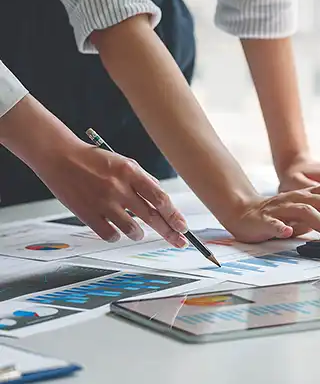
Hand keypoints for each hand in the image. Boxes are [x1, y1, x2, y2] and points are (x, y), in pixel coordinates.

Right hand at [35, 143, 187, 246]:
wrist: (59, 157)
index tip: (183, 226)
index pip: (160, 198)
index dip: (174, 216)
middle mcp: (119, 187)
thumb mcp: (124, 162)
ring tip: (138, 232)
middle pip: (151, 216)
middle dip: (169, 232)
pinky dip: (117, 236)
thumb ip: (143, 181)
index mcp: (131, 172)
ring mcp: (103, 202)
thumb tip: (161, 201)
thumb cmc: (93, 160)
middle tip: (179, 240)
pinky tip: (116, 231)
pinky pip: (110, 235)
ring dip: (139, 234)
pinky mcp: (87, 213)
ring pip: (133, 229)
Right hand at [225, 180, 319, 242]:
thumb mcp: (304, 214)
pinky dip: (281, 227)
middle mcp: (297, 198)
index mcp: (308, 195)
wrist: (242, 211)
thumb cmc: (278, 215)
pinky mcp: (264, 219)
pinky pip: (273, 222)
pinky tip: (288, 233)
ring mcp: (280, 207)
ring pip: (305, 210)